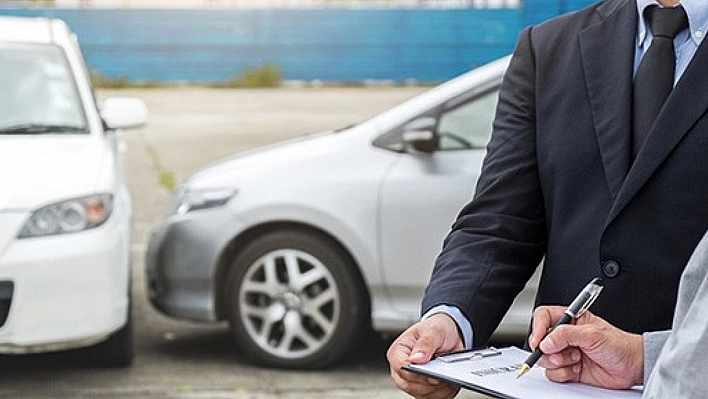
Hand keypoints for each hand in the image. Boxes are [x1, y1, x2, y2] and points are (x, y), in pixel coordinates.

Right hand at [387, 313, 463, 398]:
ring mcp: (412, 381)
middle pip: (410, 385)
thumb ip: (425, 344)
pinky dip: (444, 392)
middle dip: (430, 382)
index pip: (401, 367)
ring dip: (438, 388)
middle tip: (443, 373)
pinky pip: (433, 398)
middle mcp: (401, 369)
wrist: (449, 335)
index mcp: (398, 352)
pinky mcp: (424, 389)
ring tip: (448, 375)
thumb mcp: (433, 330)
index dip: (416, 373)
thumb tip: (416, 359)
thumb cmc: (437, 330)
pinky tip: (449, 381)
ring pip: (422, 394)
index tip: (431, 373)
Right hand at [529, 306, 643, 388]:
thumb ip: (566, 335)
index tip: (538, 342)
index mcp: (570, 319)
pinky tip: (577, 369)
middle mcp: (565, 336)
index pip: (543, 317)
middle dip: (549, 351)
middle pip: (540, 341)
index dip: (537, 328)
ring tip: (576, 359)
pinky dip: (564, 374)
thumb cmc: (619, 345)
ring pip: (545, 359)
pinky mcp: (568, 368)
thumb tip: (546, 341)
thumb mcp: (593, 334)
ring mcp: (565, 353)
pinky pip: (553, 373)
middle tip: (562, 353)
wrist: (632, 367)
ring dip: (559, 363)